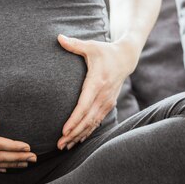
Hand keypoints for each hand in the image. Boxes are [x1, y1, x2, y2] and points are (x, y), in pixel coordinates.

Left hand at [56, 34, 138, 149]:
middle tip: (59, 144)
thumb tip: (58, 37)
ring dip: (79, 135)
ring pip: (92, 124)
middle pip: (87, 119)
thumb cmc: (104, 51)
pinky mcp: (108, 105)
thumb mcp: (90, 46)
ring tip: (64, 146)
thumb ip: (74, 44)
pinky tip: (76, 140)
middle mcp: (103, 95)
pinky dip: (87, 132)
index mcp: (97, 82)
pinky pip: (97, 122)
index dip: (74, 119)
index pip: (84, 105)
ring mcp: (107, 101)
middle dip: (73, 133)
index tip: (64, 130)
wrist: (126, 58)